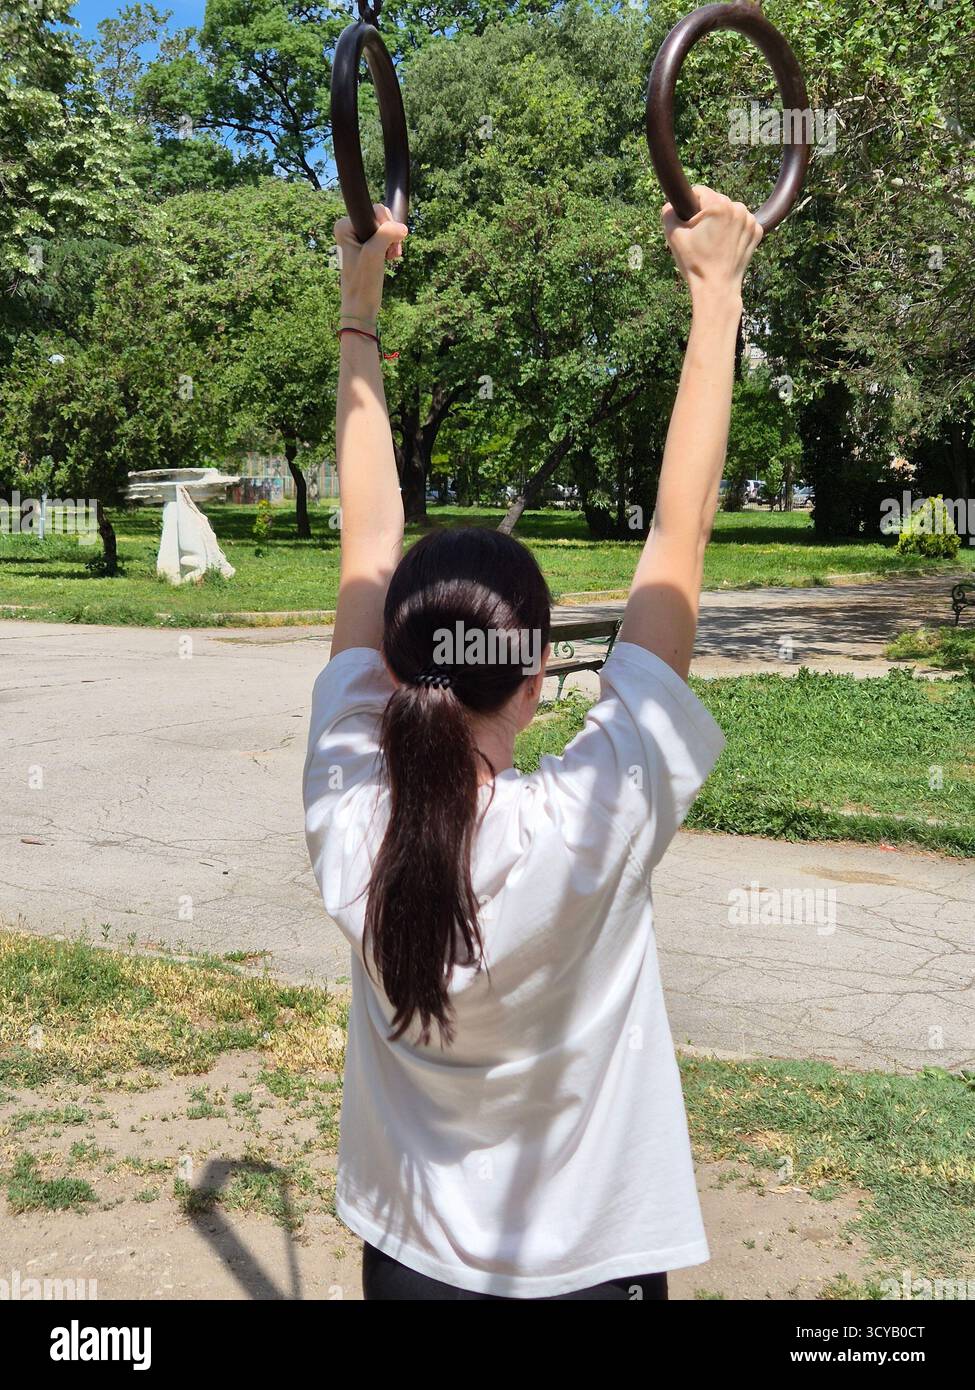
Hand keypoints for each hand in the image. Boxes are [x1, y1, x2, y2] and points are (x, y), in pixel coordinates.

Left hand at [334, 204, 407, 323]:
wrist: (361, 307)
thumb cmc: (363, 283)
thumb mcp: (374, 254)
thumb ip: (387, 233)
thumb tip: (403, 227)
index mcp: (344, 225)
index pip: (374, 211)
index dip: (386, 225)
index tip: (385, 245)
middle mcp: (348, 228)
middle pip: (380, 218)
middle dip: (391, 234)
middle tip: (391, 253)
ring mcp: (357, 238)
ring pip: (385, 229)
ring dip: (393, 242)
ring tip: (391, 257)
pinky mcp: (365, 247)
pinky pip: (385, 238)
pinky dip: (391, 247)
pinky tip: (390, 258)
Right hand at [661, 186, 762, 302]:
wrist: (717, 288)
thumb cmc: (695, 263)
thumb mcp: (673, 236)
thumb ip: (668, 213)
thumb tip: (670, 205)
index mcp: (718, 206)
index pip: (699, 191)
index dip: (689, 206)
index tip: (688, 223)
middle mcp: (738, 208)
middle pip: (716, 201)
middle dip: (707, 214)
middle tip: (701, 237)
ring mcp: (750, 221)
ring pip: (730, 211)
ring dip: (722, 220)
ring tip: (714, 242)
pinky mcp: (756, 232)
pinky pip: (742, 223)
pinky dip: (734, 230)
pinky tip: (726, 245)